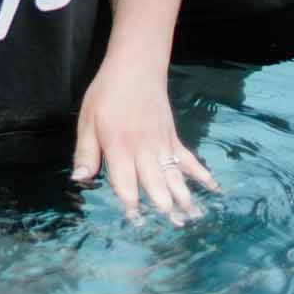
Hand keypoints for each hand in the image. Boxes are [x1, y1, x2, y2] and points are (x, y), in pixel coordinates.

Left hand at [73, 57, 218, 224]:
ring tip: (191, 217)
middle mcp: (142, 148)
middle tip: (171, 226)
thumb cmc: (107, 93)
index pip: (125, 181)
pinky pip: (189, 159)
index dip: (130, 203)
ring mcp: (161, 143)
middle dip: (161, 205)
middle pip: (154, 182)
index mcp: (118, 146)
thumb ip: (85, 152)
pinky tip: (213, 188)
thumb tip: (79, 179)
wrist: (135, 66)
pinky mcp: (173, 137)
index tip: (135, 221)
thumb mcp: (87, 120)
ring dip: (182, 196)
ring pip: (173, 175)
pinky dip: (201, 174)